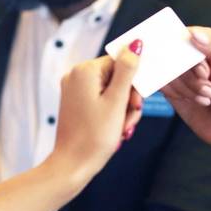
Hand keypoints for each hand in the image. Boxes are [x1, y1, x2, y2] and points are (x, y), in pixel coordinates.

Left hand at [49, 47, 143, 189]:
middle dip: (129, 99)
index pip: (121, 62)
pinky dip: (113, 113)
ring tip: (122, 128)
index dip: (134, 82)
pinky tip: (116, 129)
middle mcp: (76, 76)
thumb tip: (136, 44)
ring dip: (123, 109)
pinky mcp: (77, 102)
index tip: (136, 103)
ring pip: (113, 90)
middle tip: (130, 118)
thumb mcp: (117, 101)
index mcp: (85, 71)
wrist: (73, 165)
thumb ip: (128, 70)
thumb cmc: (95, 136)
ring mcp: (75, 90)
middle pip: (118, 77)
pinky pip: (103, 100)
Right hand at [162, 27, 210, 180]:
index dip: (191, 57)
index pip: (185, 36)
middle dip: (191, 78)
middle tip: (210, 90)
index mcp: (207, 42)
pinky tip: (191, 100)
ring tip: (206, 97)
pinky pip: (159, 83)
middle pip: (173, 55)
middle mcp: (190, 53)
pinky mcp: (168, 84)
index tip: (205, 74)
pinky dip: (175, 94)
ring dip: (186, 88)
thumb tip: (192, 33)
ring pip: (166, 71)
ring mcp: (178, 69)